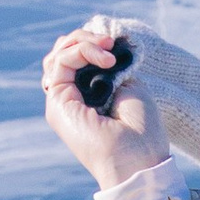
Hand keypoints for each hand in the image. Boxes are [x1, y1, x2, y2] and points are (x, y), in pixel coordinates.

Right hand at [40, 13, 171, 187]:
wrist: (139, 161)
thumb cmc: (142, 132)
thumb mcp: (128, 87)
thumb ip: (109, 68)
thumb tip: (99, 46)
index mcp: (87, 97)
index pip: (75, 58)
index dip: (92, 44)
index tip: (116, 46)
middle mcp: (71, 100)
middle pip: (61, 53)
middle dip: (84, 38)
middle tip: (110, 43)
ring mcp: (61, 102)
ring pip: (57, 55)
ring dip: (83, 42)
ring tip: (107, 50)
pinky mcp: (58, 104)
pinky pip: (60, 63)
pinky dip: (81, 51)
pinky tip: (104, 60)